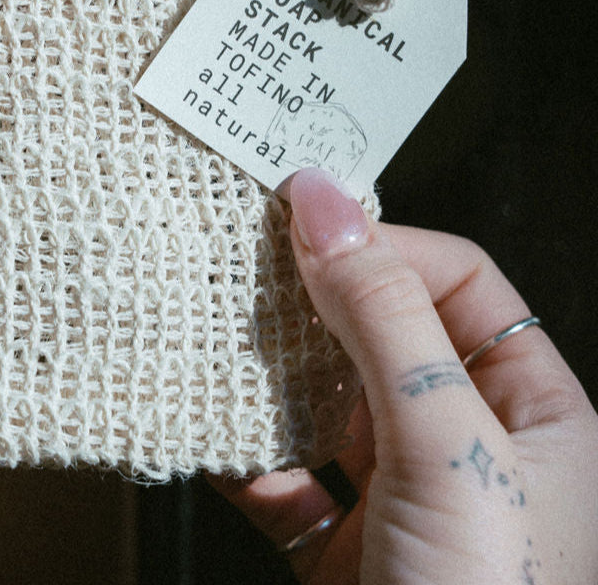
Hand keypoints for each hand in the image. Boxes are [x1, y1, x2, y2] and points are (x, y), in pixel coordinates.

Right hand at [210, 167, 597, 583]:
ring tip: (219, 344)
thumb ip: (383, 322)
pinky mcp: (344, 551)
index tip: (300, 221)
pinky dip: (247, 459)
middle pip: (381, 334)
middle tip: (242, 267)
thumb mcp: (446, 449)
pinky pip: (286, 480)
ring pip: (325, 402)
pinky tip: (224, 447)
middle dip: (310, 306)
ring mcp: (402, 499)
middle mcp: (469, 448)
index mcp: (535, 415)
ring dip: (268, 379)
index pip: (456, 284)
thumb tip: (325, 205)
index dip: (381, 244)